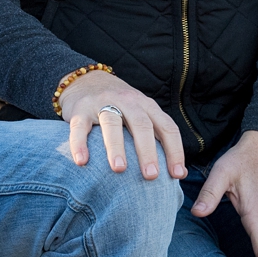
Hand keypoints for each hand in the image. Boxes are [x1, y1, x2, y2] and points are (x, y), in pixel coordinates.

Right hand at [58, 71, 188, 180]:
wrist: (85, 80)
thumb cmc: (119, 107)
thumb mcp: (140, 114)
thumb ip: (156, 137)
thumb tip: (178, 174)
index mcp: (146, 106)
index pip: (166, 127)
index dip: (174, 150)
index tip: (177, 175)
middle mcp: (127, 102)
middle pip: (141, 125)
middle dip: (148, 151)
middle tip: (151, 176)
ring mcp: (102, 103)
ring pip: (112, 124)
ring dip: (116, 147)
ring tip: (119, 170)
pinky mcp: (80, 110)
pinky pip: (79, 127)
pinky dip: (79, 144)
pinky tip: (81, 162)